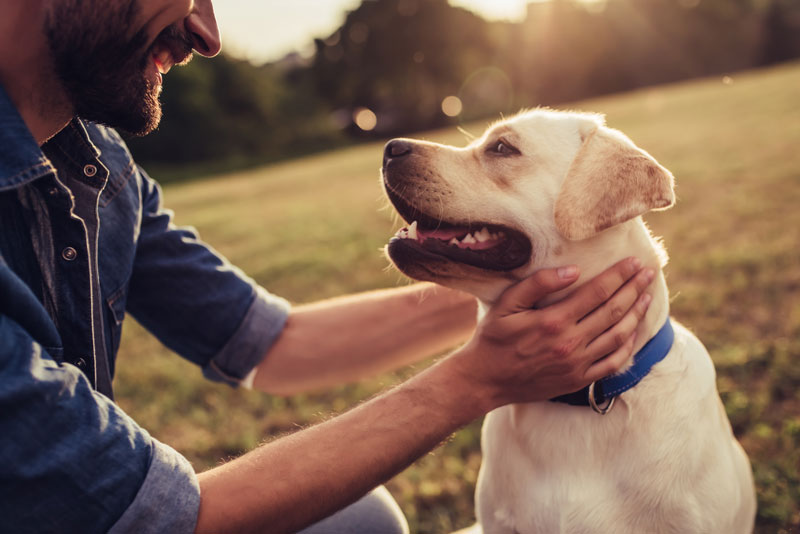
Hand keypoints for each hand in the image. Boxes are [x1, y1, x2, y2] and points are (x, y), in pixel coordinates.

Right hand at [450, 257, 654, 409]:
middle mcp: (570, 343)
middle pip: (613, 311)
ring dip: (636, 314)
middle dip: (634, 289)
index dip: (619, 275)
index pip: (597, 292)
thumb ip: (537, 284)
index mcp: (553, 321)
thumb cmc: (493, 338)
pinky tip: (634, 331)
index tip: (634, 262)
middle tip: (649, 273)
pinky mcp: (578, 380)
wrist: (485, 380)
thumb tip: (573, 270)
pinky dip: (628, 346)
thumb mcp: (507, 304)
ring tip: (647, 296)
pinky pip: (613, 363)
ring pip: (618, 336)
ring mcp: (577, 364)